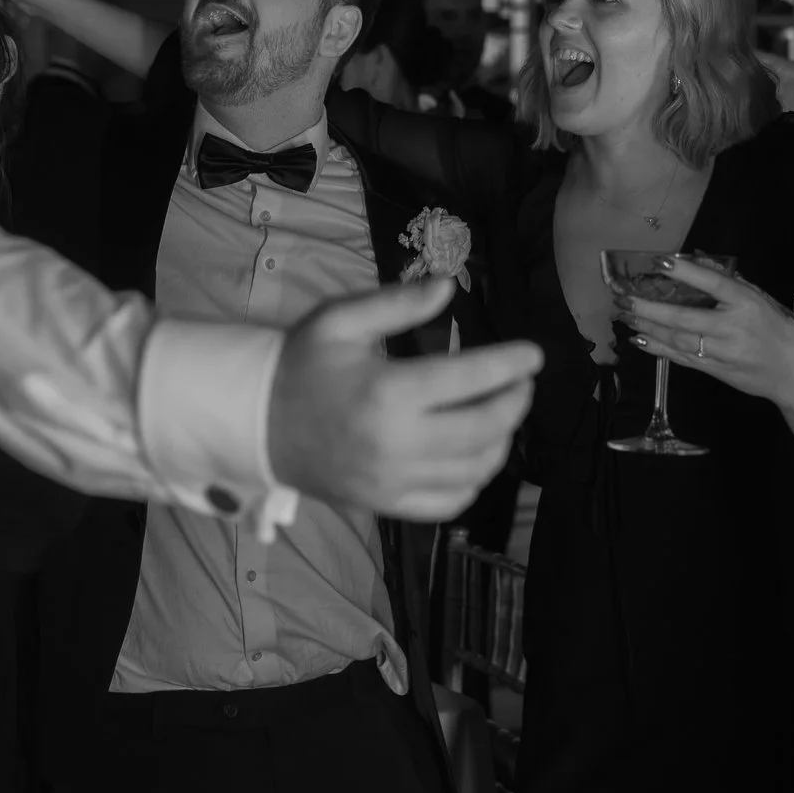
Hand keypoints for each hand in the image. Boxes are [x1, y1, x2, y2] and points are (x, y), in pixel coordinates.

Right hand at [269, 279, 541, 519]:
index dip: (510, 365)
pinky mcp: (387, 505)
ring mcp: (392, 482)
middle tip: (523, 383)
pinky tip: (475, 452)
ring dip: (502, 440)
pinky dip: (474, 479)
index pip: (470, 379)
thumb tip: (449, 287)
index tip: (534, 355)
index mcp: (386, 393)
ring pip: (475, 469)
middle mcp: (395, 444)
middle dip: (515, 403)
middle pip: (483, 428)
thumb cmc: (302, 365)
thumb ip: (397, 303)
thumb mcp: (340, 320)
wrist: (258, 424)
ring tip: (503, 413)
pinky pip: (450, 502)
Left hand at [618, 256, 793, 405]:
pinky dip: (658, 348)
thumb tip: (695, 259)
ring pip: (678, 340)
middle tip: (623, 297)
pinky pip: (681, 358)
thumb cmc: (779, 329)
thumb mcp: (762, 298)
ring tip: (625, 315)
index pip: (714, 284)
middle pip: (685, 318)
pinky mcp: (714, 370)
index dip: (686, 272)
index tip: (660, 261)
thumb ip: (729, 281)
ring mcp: (722, 352)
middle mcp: (732, 328)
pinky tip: (640, 339)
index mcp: (748, 304)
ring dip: (648, 327)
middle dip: (650, 308)